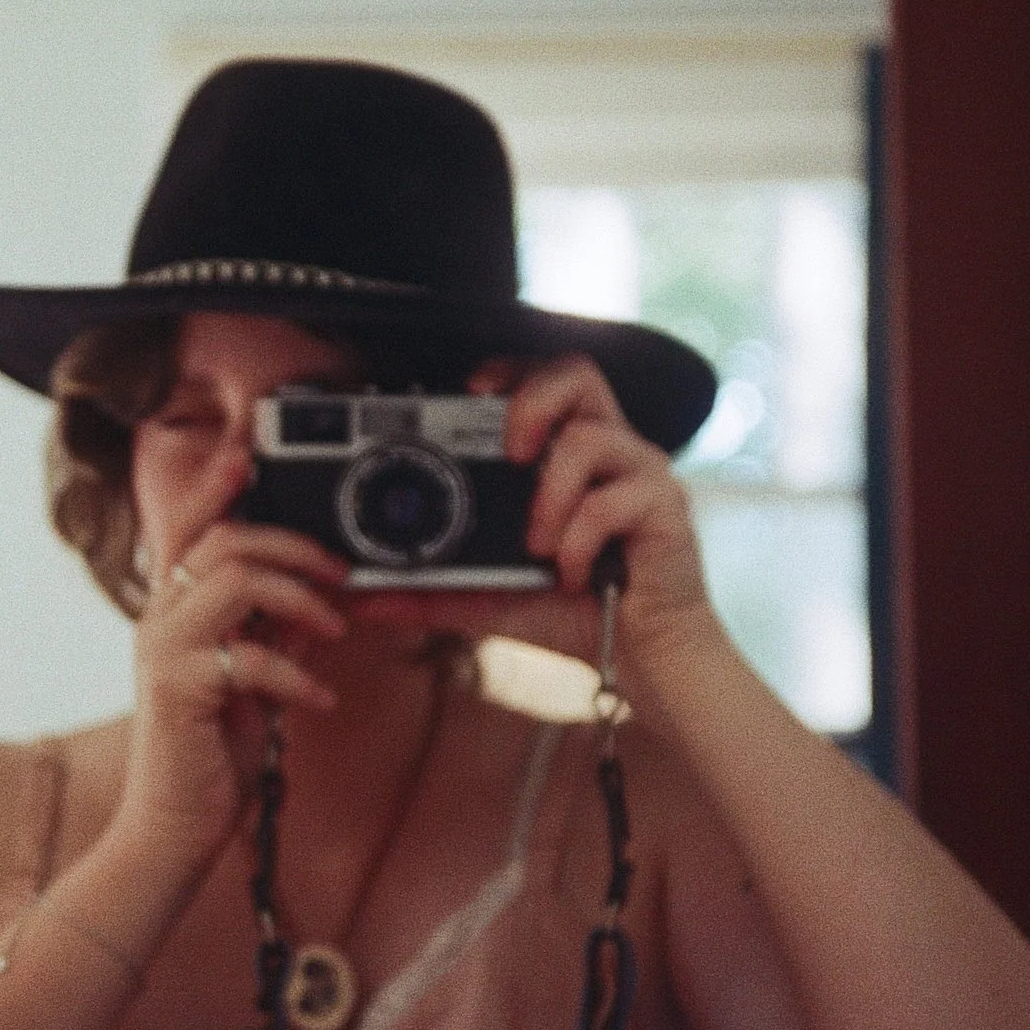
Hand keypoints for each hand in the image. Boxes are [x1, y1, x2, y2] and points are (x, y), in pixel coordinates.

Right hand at [120, 443, 349, 865]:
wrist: (172, 830)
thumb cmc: (210, 757)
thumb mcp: (251, 685)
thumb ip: (274, 637)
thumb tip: (317, 604)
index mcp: (172, 613)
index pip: (189, 530)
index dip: (217, 486)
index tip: (251, 454)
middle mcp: (159, 621)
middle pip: (223, 541)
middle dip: (293, 544)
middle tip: (342, 571)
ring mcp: (163, 652)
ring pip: (233, 580)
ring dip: (299, 597)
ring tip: (336, 626)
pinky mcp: (179, 690)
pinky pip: (249, 658)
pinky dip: (298, 676)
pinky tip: (322, 699)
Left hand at [354, 354, 717, 667]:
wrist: (642, 659)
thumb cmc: (575, 613)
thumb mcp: (491, 600)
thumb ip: (434, 592)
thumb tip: (363, 598)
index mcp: (566, 453)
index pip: (541, 378)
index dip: (507, 369)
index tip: (467, 390)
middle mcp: (608, 449)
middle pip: (576, 372)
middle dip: (530, 400)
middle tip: (509, 452)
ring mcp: (640, 473)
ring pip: (591, 436)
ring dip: (550, 494)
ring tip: (537, 547)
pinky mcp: (666, 508)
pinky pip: (615, 499)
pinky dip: (580, 539)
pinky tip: (571, 575)